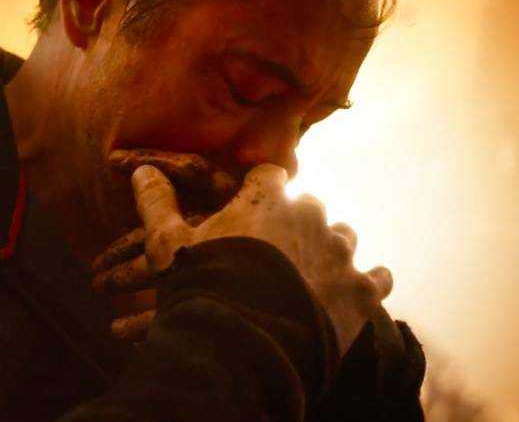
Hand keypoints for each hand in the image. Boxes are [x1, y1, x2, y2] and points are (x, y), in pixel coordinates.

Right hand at [92, 163, 392, 353]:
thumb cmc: (202, 289)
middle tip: (277, 253)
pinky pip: (378, 278)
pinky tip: (358, 291)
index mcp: (269, 198)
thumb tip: (141, 172)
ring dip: (330, 252)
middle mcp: (312, 216)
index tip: (250, 213)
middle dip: (296, 225)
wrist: (242, 346)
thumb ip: (158, 204)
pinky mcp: (361, 291)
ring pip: (344, 239)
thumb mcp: (169, 246)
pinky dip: (369, 283)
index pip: (270, 177)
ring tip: (313, 276)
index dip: (259, 194)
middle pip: (310, 208)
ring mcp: (340, 254)